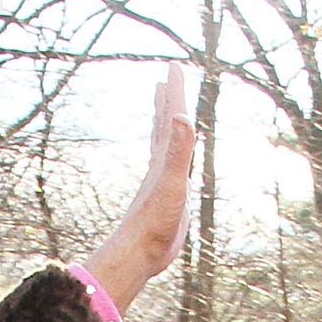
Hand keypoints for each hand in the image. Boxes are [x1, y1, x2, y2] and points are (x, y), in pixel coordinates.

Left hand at [78, 65, 196, 313]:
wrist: (138, 255)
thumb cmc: (154, 222)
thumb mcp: (172, 183)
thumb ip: (178, 150)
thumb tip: (183, 117)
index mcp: (164, 159)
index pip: (171, 117)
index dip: (174, 91)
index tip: (174, 66)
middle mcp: (161, 166)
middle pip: (164, 125)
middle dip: (168, 100)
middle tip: (167, 77)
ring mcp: (162, 181)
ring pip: (164, 145)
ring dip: (166, 125)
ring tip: (167, 111)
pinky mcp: (165, 199)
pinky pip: (170, 168)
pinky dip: (172, 156)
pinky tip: (171, 159)